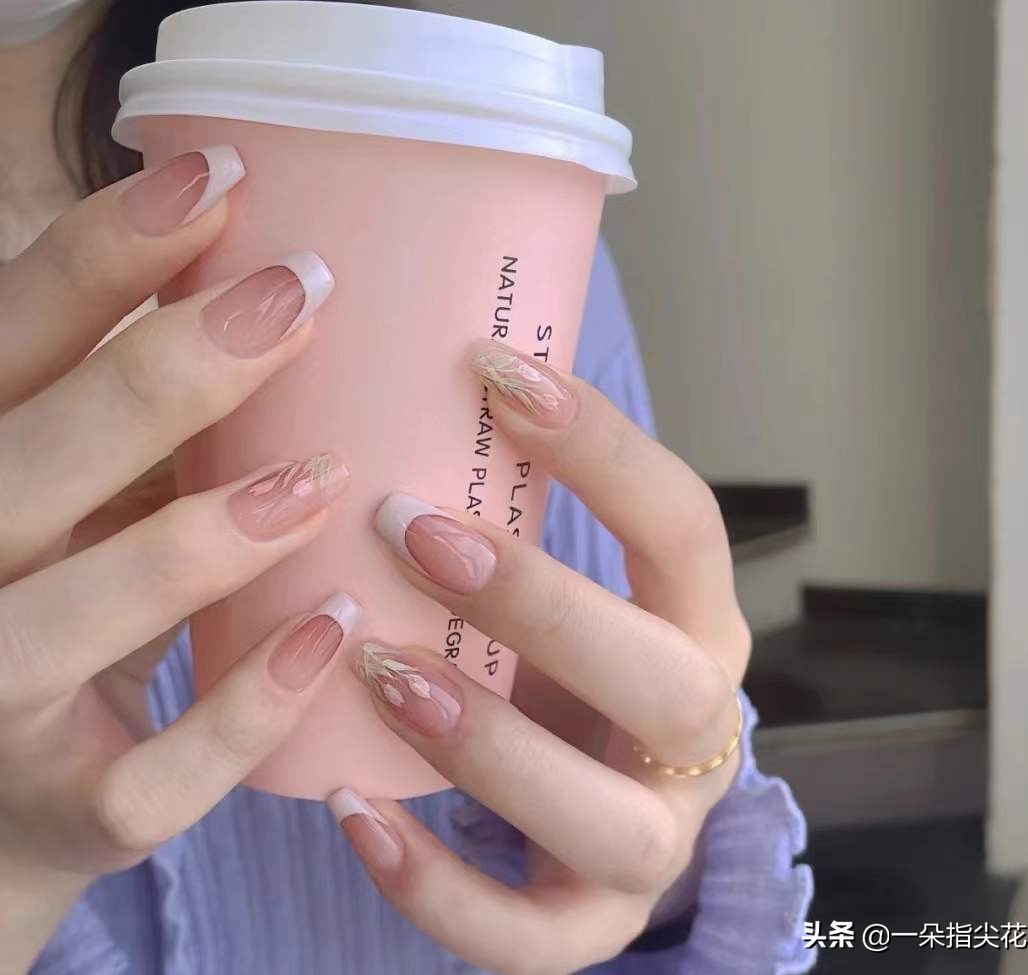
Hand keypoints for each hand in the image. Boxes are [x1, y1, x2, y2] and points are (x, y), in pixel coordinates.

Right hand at [0, 147, 354, 970]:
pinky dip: (244, 710)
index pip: (7, 345)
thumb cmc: (60, 617)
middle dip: (163, 372)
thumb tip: (273, 307)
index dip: (100, 254)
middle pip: (28, 460)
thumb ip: (136, 430)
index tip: (218, 176)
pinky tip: (336, 632)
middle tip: (296, 293)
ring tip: (321, 476)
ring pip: (70, 617)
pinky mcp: (61, 816)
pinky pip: (150, 781)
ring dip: (199, 541)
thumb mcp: (81, 506)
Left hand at [331, 342, 749, 974]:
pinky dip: (438, 888)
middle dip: (542, 605)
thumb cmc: (562, 656)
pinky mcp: (588, 919)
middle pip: (664, 680)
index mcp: (698, 622)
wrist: (592, 783)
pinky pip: (530, 937)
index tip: (490, 367)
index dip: (604, 445)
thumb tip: (404, 365)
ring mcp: (653, 837)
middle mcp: (698, 733)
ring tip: (380, 669)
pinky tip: (351, 811)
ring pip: (606, 819)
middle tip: (412, 528)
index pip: (684, 524)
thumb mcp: (557, 575)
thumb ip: (506, 505)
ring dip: (488, 746)